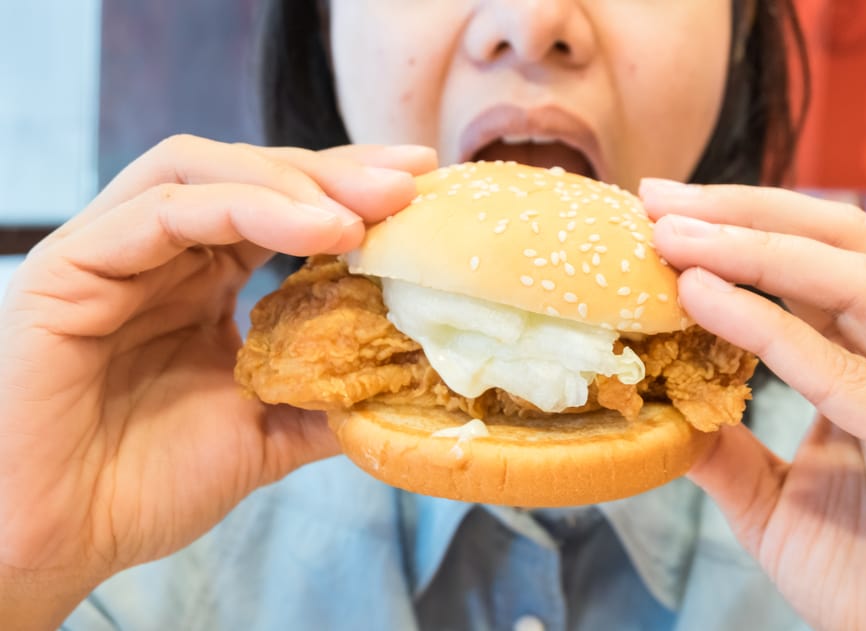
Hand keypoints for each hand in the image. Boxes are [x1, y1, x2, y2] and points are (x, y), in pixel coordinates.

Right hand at [0, 135, 436, 625]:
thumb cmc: (144, 486)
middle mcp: (161, 255)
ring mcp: (113, 252)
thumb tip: (407, 382)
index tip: (423, 189)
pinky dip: (239, 208)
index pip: (282, 206)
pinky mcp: (70, 267)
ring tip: (359, 214)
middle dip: (334, 172)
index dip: (351, 191)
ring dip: (291, 182)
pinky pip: (157, 211)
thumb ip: (326, 401)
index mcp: (202, 280)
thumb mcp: (264, 436)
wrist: (59, 540)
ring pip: (202, 171)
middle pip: (250, 173)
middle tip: (408, 182)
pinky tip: (310, 229)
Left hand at [643, 181, 865, 630]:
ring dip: (754, 249)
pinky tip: (705, 300)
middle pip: (844, 244)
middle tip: (659, 201)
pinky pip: (851, 376)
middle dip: (746, 212)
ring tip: (673, 238)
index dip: (743, 226)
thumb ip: (724, 445)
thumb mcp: (772, 501)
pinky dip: (773, 331)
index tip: (661, 211)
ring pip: (857, 282)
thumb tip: (659, 400)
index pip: (820, 262)